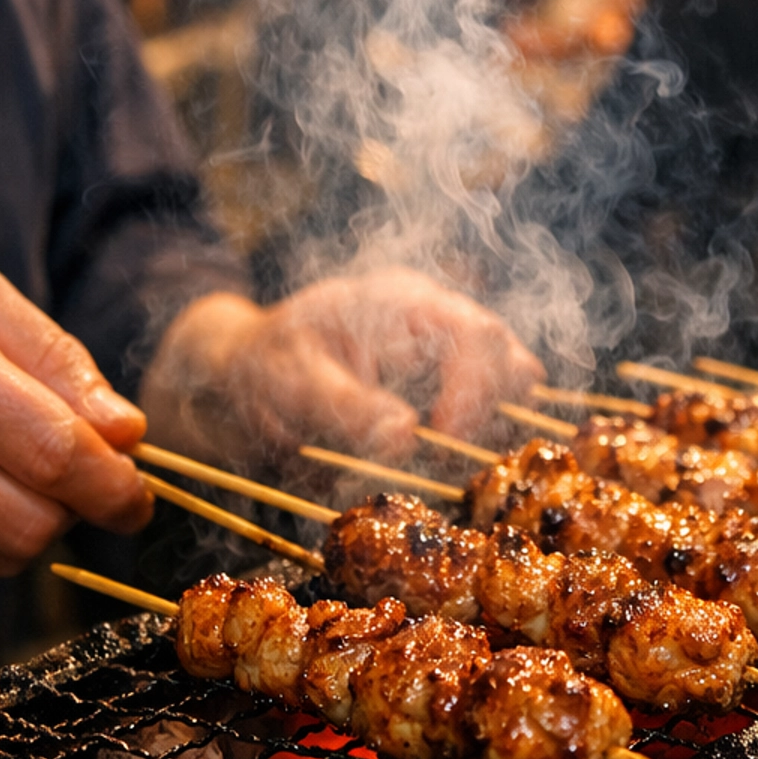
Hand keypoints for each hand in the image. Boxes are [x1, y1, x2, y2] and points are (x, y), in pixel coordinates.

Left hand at [140, 268, 541, 465]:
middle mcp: (433, 315)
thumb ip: (347, 407)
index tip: (445, 439)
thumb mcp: (292, 384)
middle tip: (447, 457)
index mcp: (399, 301)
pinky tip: (445, 451)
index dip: (477, 390)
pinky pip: (486, 396)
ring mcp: (443, 342)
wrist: (250, 367)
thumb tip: (406, 436)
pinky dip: (478, 428)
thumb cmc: (266, 365)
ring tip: (442, 455)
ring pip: (507, 374)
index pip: (475, 333)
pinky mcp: (444, 373)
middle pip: (505, 352)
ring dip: (489, 421)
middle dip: (490, 408)